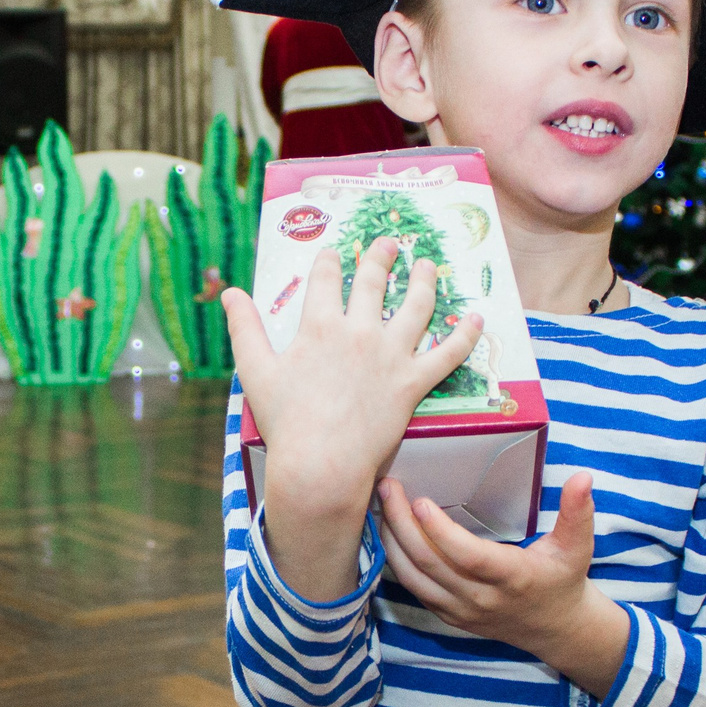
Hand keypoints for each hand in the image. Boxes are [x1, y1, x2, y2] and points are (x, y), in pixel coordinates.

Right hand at [219, 238, 480, 601]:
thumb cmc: (285, 422)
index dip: (328, 260)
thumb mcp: (255, 371)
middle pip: (374, 282)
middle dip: (381, 257)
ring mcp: (391, 355)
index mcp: (320, 325)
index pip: (325, 279)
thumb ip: (244, 329)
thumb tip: (229, 292)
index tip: (333, 251)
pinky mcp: (414, 383)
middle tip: (390, 243)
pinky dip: (466, 336)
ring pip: (416, 306)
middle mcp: (360, 331)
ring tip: (428, 265)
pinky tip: (476, 318)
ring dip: (425, 280)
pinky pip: (448, 355)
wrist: (321, 464)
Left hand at [375, 470, 626, 669]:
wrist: (555, 629)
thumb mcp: (578, 546)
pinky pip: (414, 589)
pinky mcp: (449, 615)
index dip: (441, 531)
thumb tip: (582, 478)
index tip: (421, 501)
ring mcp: (461, 611)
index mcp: (513, 577)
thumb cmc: (563, 580)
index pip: (469, 556)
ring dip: (391, 541)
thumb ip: (578, 512)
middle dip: (402, 524)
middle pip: (430, 563)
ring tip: (381, 503)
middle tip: (388, 488)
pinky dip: (395, 560)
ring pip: (414, 578)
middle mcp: (482, 598)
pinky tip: (388, 532)